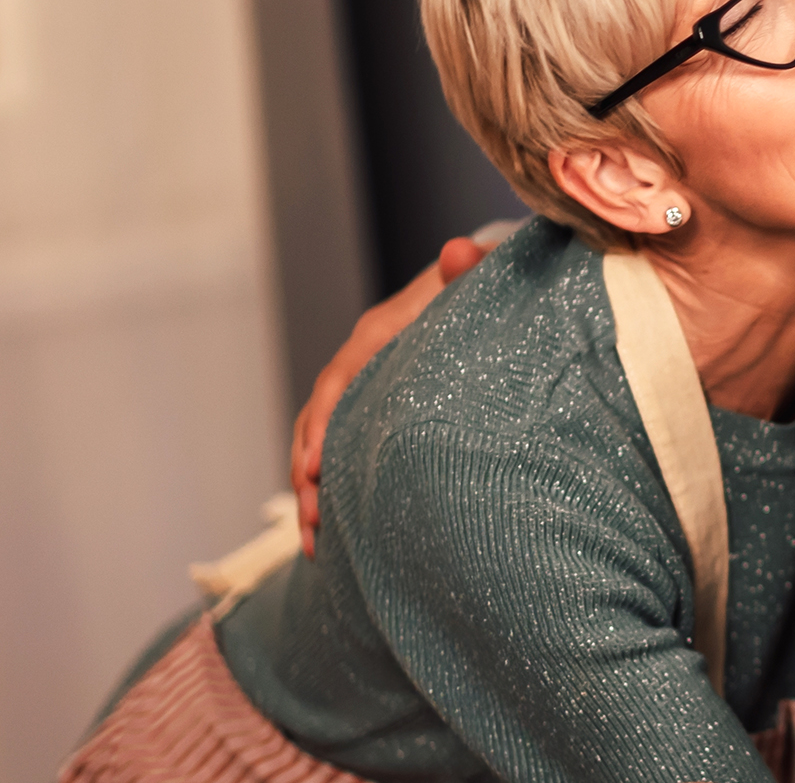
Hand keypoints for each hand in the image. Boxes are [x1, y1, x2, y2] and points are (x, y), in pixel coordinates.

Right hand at [293, 236, 489, 555]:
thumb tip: (458, 251)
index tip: (316, 468)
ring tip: (315, 545)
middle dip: (309, 474)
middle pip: (318, 420)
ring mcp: (364, 389)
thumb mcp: (483, 277)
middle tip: (314, 524)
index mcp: (379, 333)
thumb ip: (471, 269)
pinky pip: (340, 450)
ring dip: (313, 491)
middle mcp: (361, 362)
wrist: (485, 288)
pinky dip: (333, 488)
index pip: (340, 380)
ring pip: (320, 442)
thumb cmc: (484, 288)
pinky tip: (335, 534)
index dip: (324, 424)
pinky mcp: (375, 412)